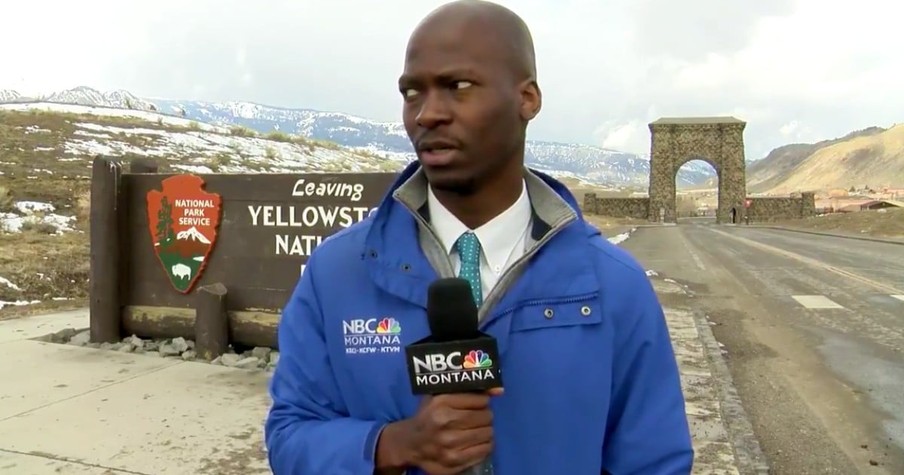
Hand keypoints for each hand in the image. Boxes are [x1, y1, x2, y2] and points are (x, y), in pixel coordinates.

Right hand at [376, 388, 502, 474]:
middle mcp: (445, 422)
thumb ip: (469, 390)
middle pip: (486, 417)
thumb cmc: (428, 416)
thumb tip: (499, 390)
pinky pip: (484, 450)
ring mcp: (449, 444)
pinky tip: (475, 442)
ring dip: (485, 431)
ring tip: (476, 430)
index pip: (480, 400)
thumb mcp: (441, 396)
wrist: (410, 444)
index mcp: (441, 403)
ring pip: (488, 433)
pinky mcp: (454, 461)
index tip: (477, 405)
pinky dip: (484, 445)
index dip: (481, 402)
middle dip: (484, 417)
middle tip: (477, 419)